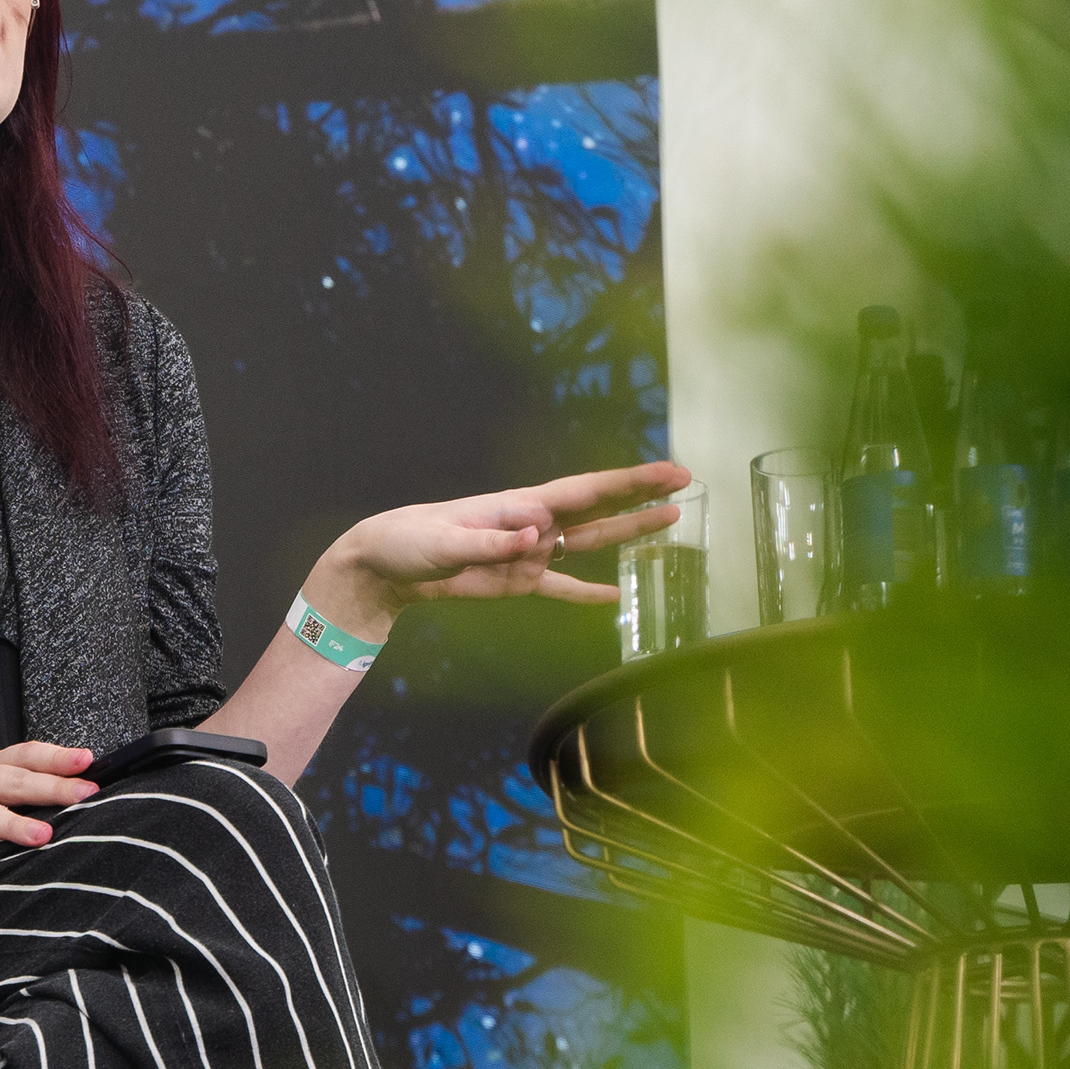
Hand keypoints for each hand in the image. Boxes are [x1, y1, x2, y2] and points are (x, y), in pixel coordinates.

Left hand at [309, 460, 693, 636]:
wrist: (384, 565)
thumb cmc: (409, 541)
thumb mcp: (445, 541)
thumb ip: (493, 542)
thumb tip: (538, 534)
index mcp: (518, 504)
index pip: (584, 490)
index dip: (628, 481)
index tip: (667, 471)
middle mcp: (533, 524)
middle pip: (598, 510)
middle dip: (641, 497)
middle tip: (686, 484)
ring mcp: (529, 553)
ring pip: (590, 544)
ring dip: (628, 534)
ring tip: (671, 524)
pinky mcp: (517, 582)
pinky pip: (560, 586)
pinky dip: (586, 592)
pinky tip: (615, 597)